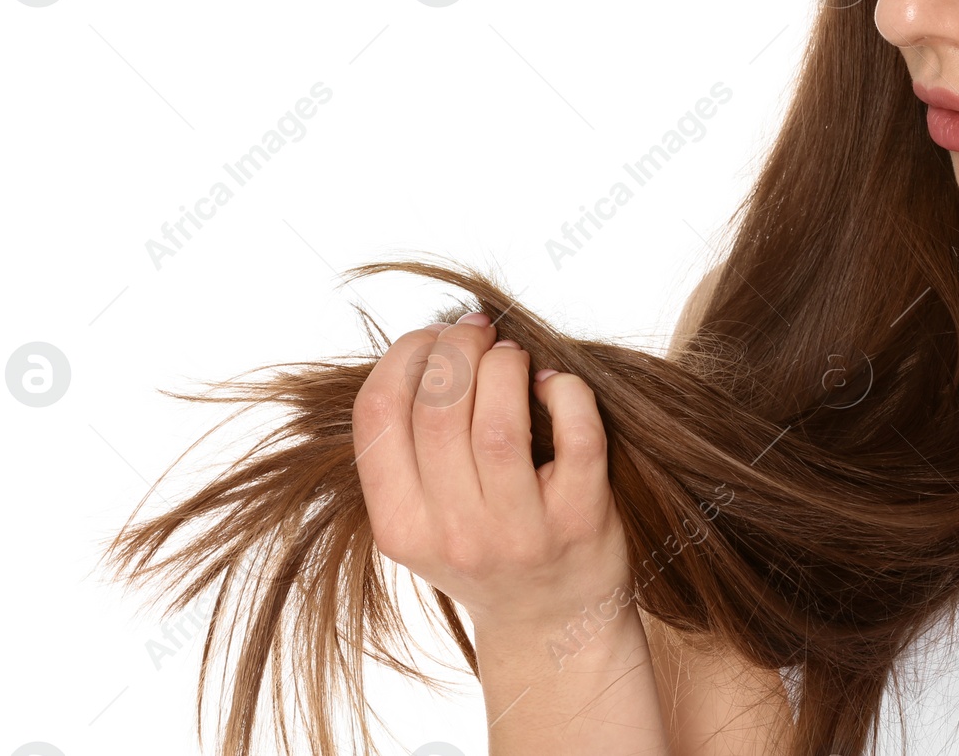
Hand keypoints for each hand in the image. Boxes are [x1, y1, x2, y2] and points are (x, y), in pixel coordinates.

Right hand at [351, 313, 633, 636]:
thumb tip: (431, 340)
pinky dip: (566, 391)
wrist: (552, 623)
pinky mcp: (579, 519)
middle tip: (477, 334)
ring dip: (505, 365)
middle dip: (457, 348)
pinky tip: (554, 386)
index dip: (403, 355)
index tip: (430, 336)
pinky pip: (576, 433)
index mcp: (401, 528)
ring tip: (511, 357)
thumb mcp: (422, 517)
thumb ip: (410, 446)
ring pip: (499, 420)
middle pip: (438, 408)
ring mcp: (520, 531)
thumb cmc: (484, 549)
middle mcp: (455, 533)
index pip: (379, 415)